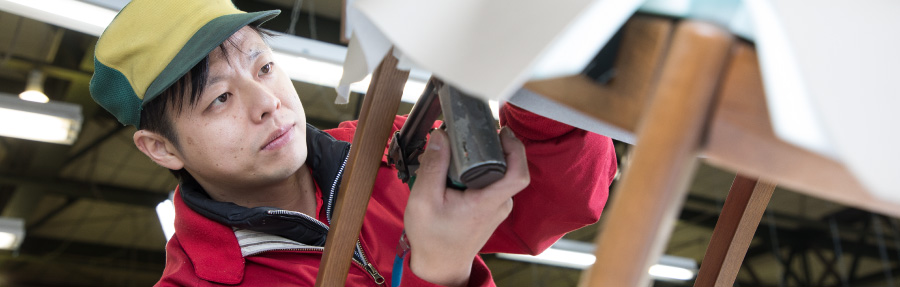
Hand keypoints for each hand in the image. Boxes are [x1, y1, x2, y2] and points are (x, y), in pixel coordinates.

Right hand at [404, 127, 529, 285]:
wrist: (439, 264)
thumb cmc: (432, 238)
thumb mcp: (423, 200)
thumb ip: (433, 166)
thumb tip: (441, 135)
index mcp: (487, 202)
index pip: (518, 174)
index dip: (516, 149)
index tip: (502, 132)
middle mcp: (499, 204)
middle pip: (506, 166)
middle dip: (489, 146)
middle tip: (467, 134)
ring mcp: (497, 207)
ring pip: (496, 173)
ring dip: (479, 159)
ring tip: (455, 152)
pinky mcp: (490, 208)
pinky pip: (489, 182)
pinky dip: (475, 172)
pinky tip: (455, 170)